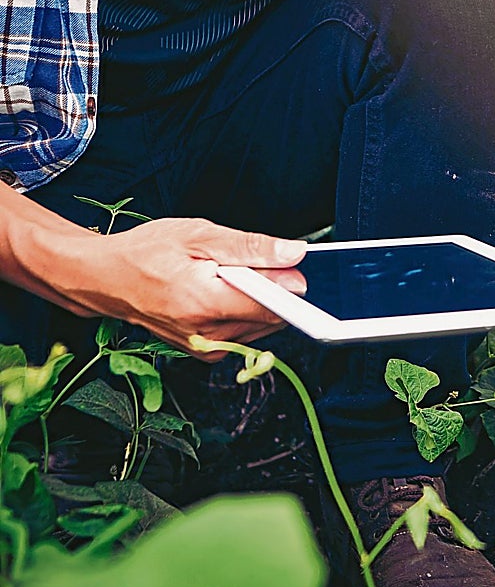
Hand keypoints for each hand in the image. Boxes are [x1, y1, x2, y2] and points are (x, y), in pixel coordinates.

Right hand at [64, 219, 307, 359]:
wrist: (104, 278)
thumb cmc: (145, 252)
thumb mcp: (199, 234)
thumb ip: (251, 247)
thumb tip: (294, 254)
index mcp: (204, 303)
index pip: (271, 305)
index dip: (291, 285)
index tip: (297, 268)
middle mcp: (206, 334)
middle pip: (270, 316)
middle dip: (274, 289)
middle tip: (251, 263)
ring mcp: (205, 347)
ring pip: (261, 325)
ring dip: (258, 300)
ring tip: (228, 277)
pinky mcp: (205, 352)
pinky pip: (245, 332)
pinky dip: (244, 311)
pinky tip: (223, 293)